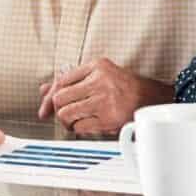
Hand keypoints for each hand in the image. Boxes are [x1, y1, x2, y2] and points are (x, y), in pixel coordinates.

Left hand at [37, 59, 172, 135]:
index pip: (61, 80)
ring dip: (66, 121)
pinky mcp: (109, 118)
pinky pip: (79, 127)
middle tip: (65, 114)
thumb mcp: (99, 75)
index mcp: (97, 66)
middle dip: (58, 110)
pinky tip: (85, 126)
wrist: (152, 99)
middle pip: (60, 98)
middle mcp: (99, 81)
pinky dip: (78, 129)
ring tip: (74, 121)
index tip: (45, 107)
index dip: (49, 96)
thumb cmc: (124, 87)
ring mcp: (104, 100)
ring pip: (66, 114)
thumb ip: (71, 81)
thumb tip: (43, 90)